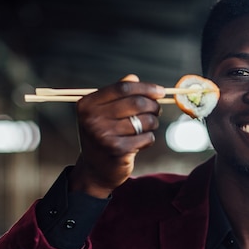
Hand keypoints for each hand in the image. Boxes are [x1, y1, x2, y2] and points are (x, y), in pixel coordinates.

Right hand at [69, 74, 165, 197]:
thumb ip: (117, 95)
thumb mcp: (103, 113)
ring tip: (147, 128)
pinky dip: (149, 139)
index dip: (145, 88)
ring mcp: (104, 135)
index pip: (122, 88)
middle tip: (157, 110)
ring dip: (152, 123)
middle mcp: (92, 119)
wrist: (95, 171)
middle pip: (136, 103)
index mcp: (87, 104)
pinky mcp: (117, 150)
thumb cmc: (103, 137)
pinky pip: (146, 137)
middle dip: (153, 106)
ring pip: (145, 121)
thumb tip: (134, 77)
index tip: (160, 91)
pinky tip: (141, 142)